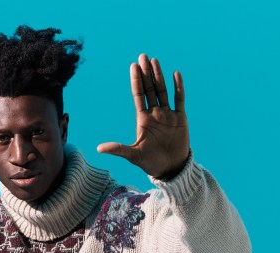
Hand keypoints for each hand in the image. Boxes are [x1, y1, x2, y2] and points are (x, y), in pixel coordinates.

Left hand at [97, 55, 189, 179]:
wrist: (171, 169)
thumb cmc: (151, 163)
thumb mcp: (133, 155)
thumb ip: (118, 149)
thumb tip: (99, 148)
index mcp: (143, 120)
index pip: (138, 95)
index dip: (136, 81)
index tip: (133, 66)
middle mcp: (155, 114)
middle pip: (149, 89)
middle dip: (146, 73)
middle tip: (142, 56)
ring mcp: (167, 115)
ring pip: (163, 91)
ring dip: (158, 76)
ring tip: (154, 61)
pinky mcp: (180, 119)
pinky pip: (179, 99)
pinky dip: (178, 87)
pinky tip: (175, 74)